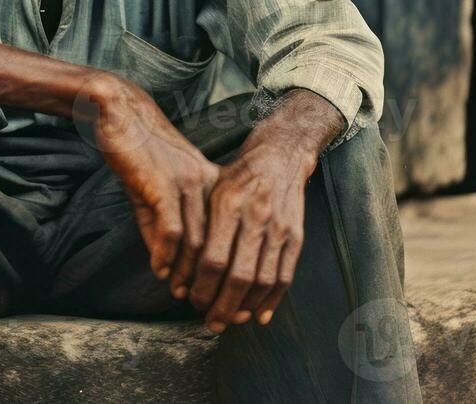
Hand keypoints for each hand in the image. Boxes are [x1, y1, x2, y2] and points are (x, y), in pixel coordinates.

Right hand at [83, 77, 219, 285]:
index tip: (217, 289)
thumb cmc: (137, 151)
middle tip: (200, 301)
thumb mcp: (158, 190)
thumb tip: (167, 265)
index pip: (226, 232)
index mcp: (211, 182)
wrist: (118, 112)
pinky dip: (166, 254)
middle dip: (209, 276)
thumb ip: (164, 224)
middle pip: (215, 241)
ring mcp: (185, 182)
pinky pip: (171, 229)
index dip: (223, 264)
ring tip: (179, 291)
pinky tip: (159, 269)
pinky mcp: (162, 183)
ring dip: (187, 271)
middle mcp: (204, 182)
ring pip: (196, 239)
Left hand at [188, 144, 309, 331]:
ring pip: (263, 280)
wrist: (280, 154)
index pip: (213, 258)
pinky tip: (260, 314)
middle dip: (223, 306)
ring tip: (232, 319)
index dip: (202, 287)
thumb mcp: (212, 188)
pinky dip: (273, 300)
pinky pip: (285, 275)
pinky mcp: (296, 235)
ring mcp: (279, 227)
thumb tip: (179, 266)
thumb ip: (199, 225)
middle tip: (212, 322)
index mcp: (227, 205)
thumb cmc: (238, 176)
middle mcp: (255, 217)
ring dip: (247, 307)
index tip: (193, 300)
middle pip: (239, 275)